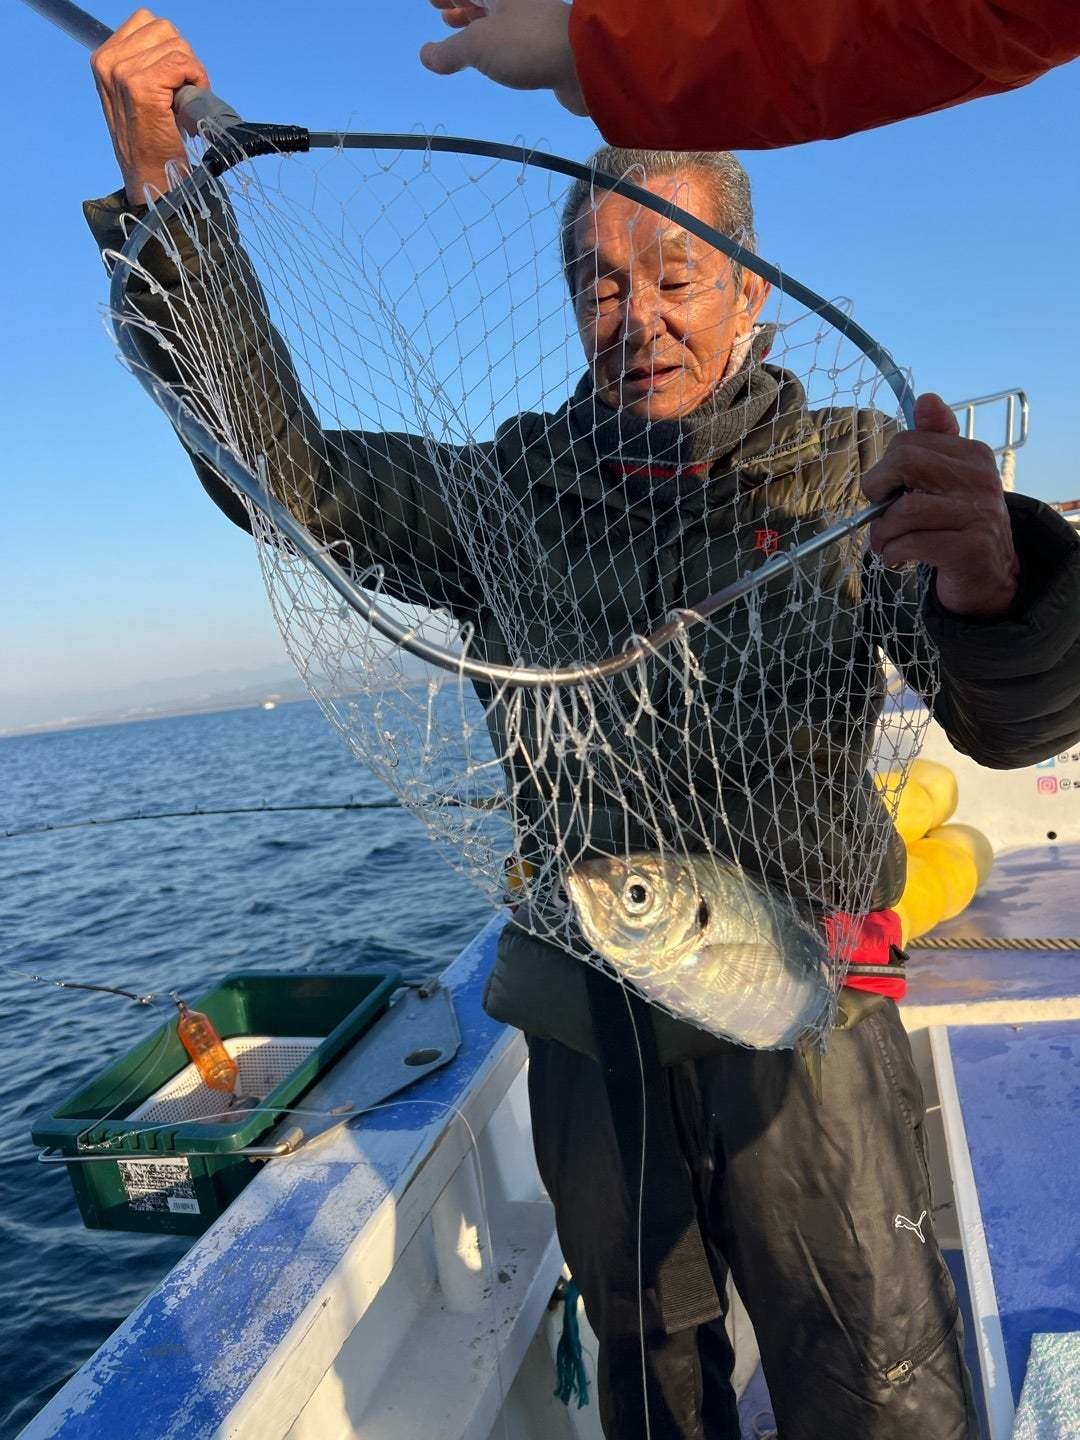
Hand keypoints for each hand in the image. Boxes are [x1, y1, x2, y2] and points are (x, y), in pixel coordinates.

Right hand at [91, 9, 210, 205]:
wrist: (151, 180)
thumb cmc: (150, 144)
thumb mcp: (135, 96)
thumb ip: (143, 64)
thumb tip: (172, 43)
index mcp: (104, 59)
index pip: (146, 22)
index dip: (170, 48)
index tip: (175, 79)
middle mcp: (109, 62)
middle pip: (164, 30)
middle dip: (183, 57)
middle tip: (184, 92)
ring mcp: (124, 73)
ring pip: (176, 45)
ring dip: (191, 70)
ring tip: (185, 100)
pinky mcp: (142, 86)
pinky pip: (182, 63)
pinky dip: (196, 79)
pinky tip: (190, 101)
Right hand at [419, 0, 588, 115]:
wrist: (585, 62)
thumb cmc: (527, 43)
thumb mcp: (478, 46)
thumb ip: (450, 51)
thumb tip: (426, 55)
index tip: (431, 1)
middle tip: (437, 6)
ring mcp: (528, 16)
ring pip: (493, 11)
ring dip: (471, 16)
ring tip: (451, 23)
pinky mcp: (540, 39)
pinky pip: (507, 32)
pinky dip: (490, 37)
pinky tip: (484, 50)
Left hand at [863, 393, 1019, 618]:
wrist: (990, 578)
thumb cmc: (956, 525)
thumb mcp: (947, 480)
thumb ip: (935, 441)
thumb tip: (925, 398)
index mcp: (972, 455)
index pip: (908, 442)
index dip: (885, 469)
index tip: (889, 491)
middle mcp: (980, 479)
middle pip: (905, 462)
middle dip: (878, 491)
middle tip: (880, 514)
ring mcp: (978, 514)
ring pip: (903, 510)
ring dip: (881, 533)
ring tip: (886, 544)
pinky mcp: (969, 549)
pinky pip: (909, 543)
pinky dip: (892, 553)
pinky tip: (897, 558)